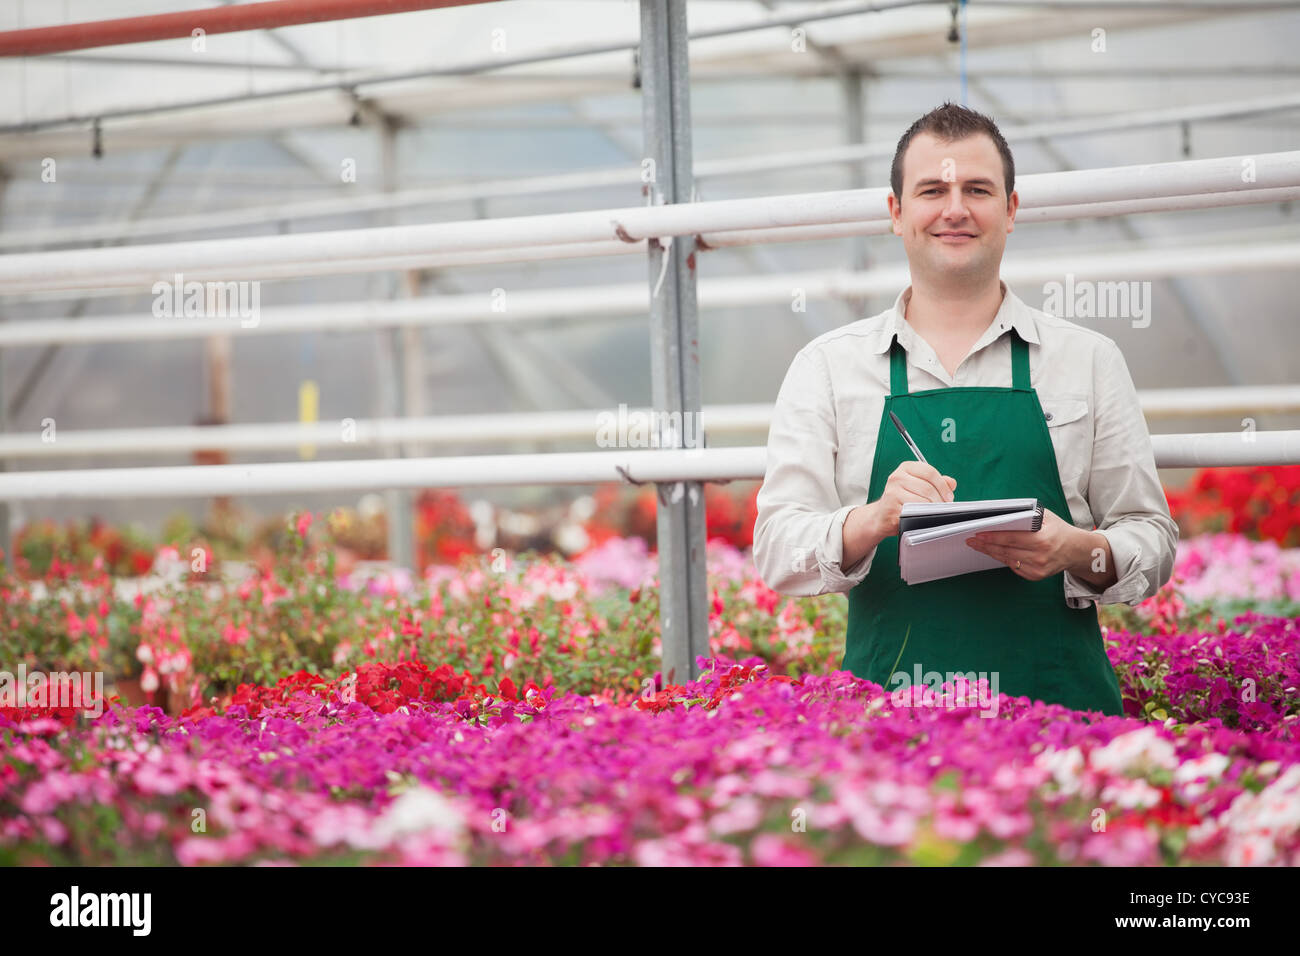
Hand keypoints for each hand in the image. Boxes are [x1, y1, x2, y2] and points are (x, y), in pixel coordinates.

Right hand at [867, 461, 957, 537]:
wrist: (882, 515)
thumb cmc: (903, 500)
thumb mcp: (919, 486)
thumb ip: (936, 482)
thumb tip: (951, 483)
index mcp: (906, 467)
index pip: (930, 472)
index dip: (943, 486)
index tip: (949, 496)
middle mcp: (897, 476)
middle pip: (928, 487)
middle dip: (940, 500)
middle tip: (944, 508)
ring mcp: (892, 491)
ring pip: (922, 500)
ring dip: (932, 509)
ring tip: (934, 513)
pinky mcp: (891, 506)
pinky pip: (914, 511)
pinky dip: (921, 515)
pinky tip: (922, 517)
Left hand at [964, 508, 1084, 580]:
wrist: (1076, 551)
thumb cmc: (1058, 530)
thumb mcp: (1046, 517)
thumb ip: (1027, 515)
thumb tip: (1002, 514)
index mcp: (1043, 540)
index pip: (1011, 538)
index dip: (993, 537)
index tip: (978, 534)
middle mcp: (1040, 557)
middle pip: (1006, 551)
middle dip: (986, 545)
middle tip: (970, 540)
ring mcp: (1037, 569)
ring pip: (1007, 560)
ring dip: (990, 552)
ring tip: (977, 545)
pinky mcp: (1035, 576)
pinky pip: (1013, 567)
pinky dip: (1002, 559)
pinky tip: (992, 552)